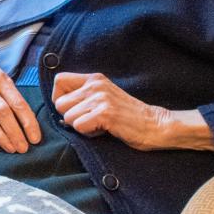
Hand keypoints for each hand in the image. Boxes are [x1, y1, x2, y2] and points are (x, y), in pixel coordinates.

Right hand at [0, 53, 40, 152]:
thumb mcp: (2, 76)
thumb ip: (13, 95)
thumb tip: (28, 120)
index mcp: (0, 80)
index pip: (18, 104)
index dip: (28, 123)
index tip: (35, 138)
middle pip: (3, 113)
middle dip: (15, 133)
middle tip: (23, 148)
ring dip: (1, 137)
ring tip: (11, 149)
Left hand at [51, 72, 213, 150]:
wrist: (156, 125)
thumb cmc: (127, 116)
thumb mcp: (104, 97)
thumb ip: (83, 96)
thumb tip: (58, 106)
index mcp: (94, 79)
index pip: (59, 80)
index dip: (59, 98)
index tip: (73, 109)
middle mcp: (96, 84)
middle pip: (60, 103)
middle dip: (71, 117)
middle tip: (91, 120)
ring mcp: (100, 98)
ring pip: (68, 117)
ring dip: (81, 127)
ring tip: (101, 125)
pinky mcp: (105, 113)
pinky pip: (79, 126)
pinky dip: (89, 134)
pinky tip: (104, 130)